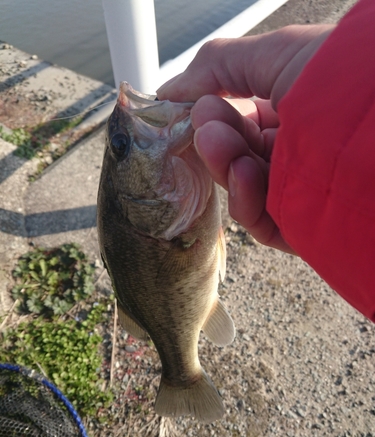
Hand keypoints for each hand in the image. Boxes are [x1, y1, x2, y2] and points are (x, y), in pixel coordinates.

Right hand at [157, 25, 333, 252]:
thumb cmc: (337, 79)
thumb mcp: (274, 52)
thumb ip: (217, 66)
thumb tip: (169, 90)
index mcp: (294, 108)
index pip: (237, 118)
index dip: (208, 113)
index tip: (182, 107)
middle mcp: (294, 149)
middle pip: (234, 152)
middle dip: (212, 136)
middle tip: (201, 123)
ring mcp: (296, 189)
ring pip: (240, 185)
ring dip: (222, 162)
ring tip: (215, 140)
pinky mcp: (299, 225)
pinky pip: (257, 219)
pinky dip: (242, 196)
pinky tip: (243, 172)